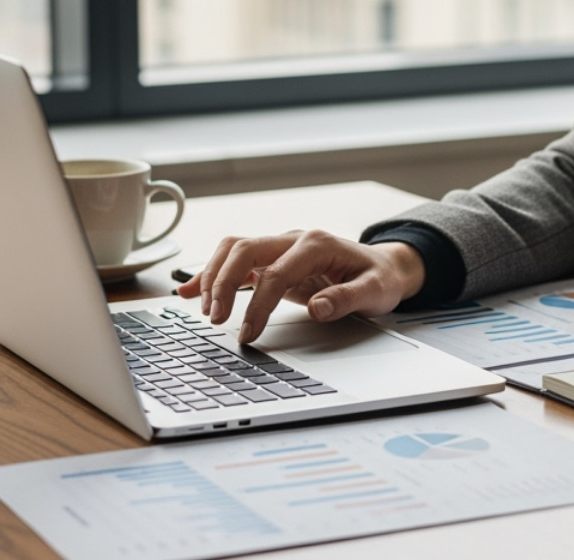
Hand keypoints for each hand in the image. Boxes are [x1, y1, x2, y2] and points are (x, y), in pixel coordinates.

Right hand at [176, 230, 425, 342]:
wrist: (384, 266)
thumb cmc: (378, 278)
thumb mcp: (374, 291)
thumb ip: (347, 299)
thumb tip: (319, 308)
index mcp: (316, 244)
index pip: (275, 273)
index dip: (257, 305)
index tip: (247, 334)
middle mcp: (294, 239)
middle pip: (244, 250)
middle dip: (222, 282)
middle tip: (214, 318)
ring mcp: (281, 246)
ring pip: (234, 250)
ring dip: (213, 276)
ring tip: (204, 309)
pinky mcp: (273, 259)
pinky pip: (235, 262)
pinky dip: (211, 274)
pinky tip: (188, 292)